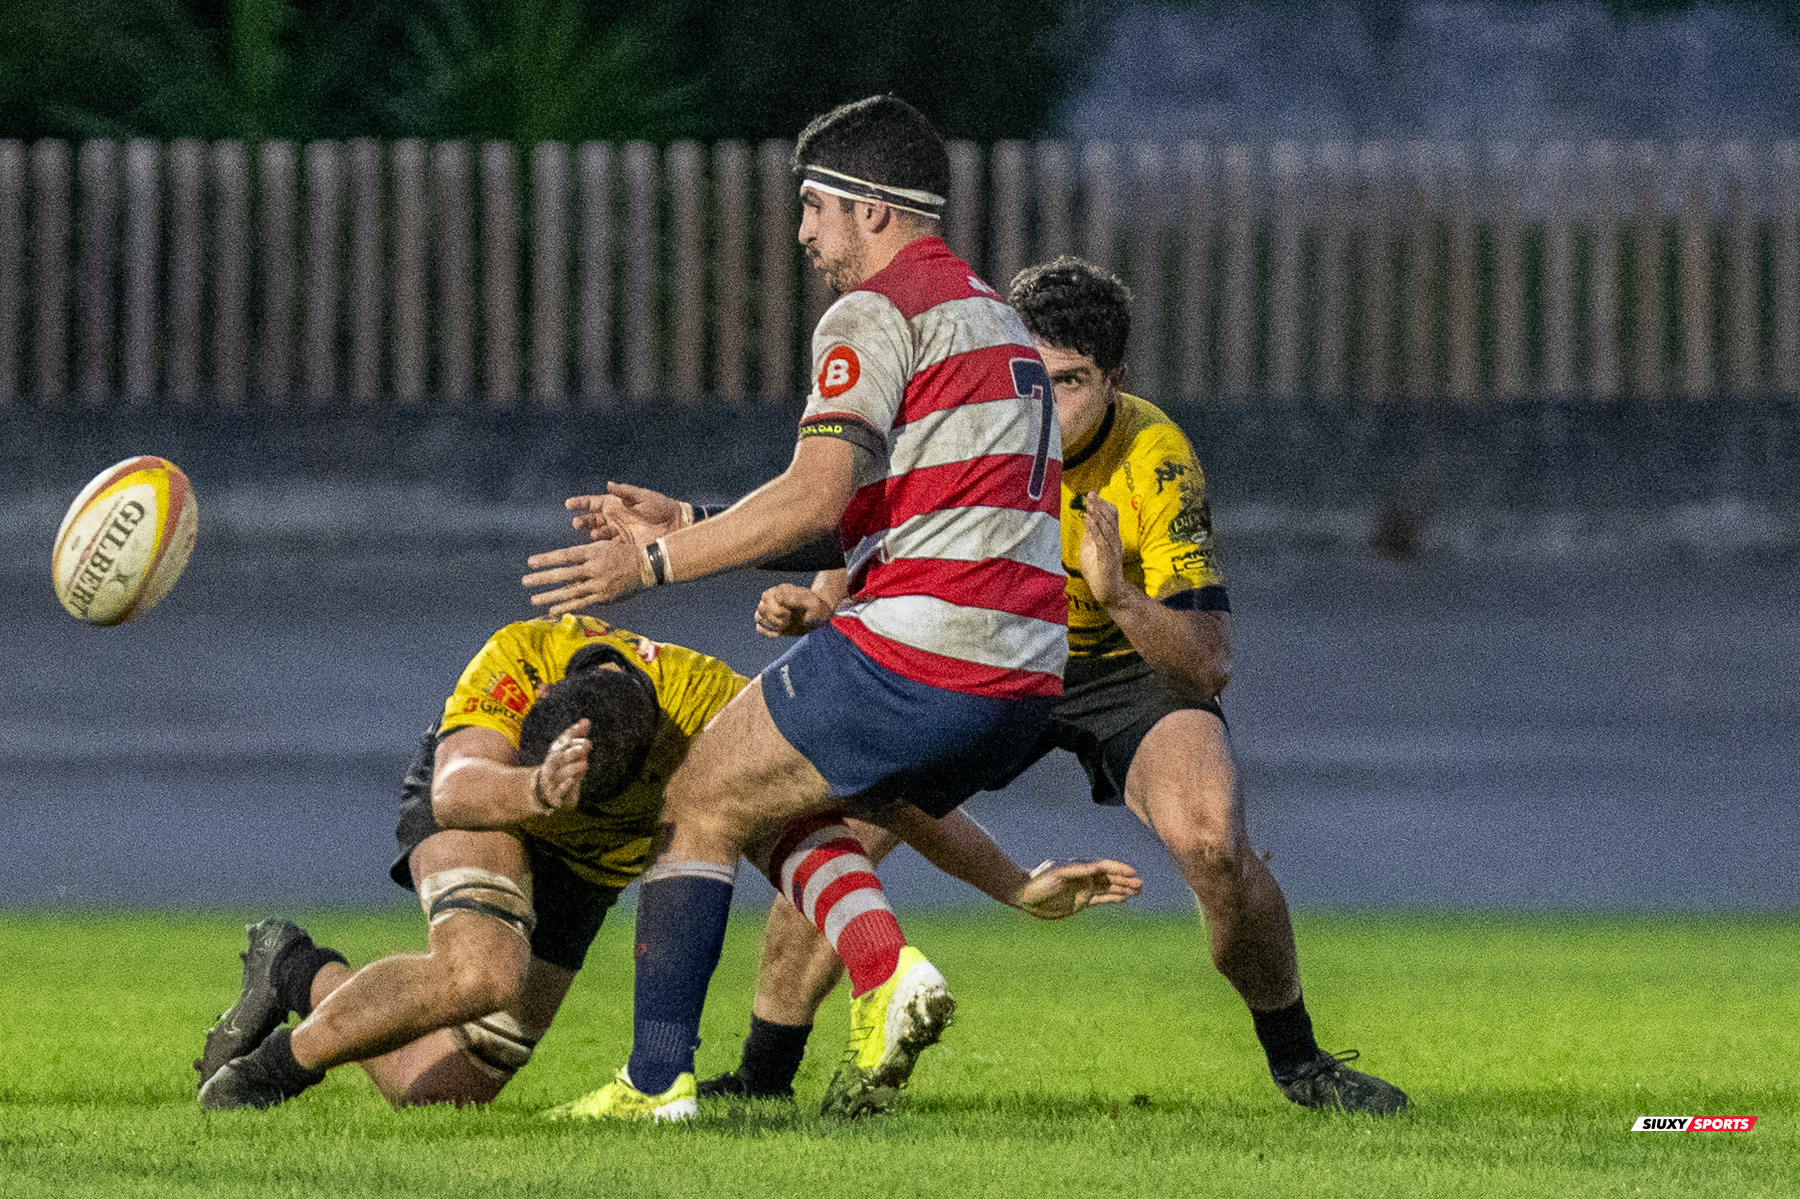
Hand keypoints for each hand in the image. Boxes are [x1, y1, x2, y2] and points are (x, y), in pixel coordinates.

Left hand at [523, 537, 643, 614]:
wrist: (646, 565)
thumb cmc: (624, 552)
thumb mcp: (604, 545)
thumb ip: (585, 554)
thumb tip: (565, 560)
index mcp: (594, 552)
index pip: (566, 556)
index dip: (548, 559)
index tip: (531, 562)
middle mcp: (595, 568)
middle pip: (564, 574)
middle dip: (544, 578)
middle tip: (526, 581)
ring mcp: (599, 584)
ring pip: (570, 591)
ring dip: (551, 595)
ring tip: (534, 599)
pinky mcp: (603, 596)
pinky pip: (582, 603)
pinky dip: (566, 606)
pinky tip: (553, 610)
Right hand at [532, 719, 590, 811]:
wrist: (543, 792)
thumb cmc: (560, 768)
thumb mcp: (568, 753)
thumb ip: (577, 738)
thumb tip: (586, 720)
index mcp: (555, 753)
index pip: (563, 741)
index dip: (573, 732)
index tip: (584, 724)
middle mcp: (552, 765)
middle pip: (561, 757)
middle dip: (574, 751)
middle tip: (587, 745)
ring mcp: (552, 780)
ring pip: (561, 773)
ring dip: (572, 768)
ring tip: (585, 764)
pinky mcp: (555, 795)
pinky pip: (558, 790)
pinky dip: (564, 785)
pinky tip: (571, 780)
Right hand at [568, 482, 683, 543]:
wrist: (675, 525)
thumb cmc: (660, 507)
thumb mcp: (643, 497)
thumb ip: (625, 492)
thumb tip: (609, 484)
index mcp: (614, 504)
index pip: (591, 503)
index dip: (579, 503)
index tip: (568, 504)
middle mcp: (612, 519)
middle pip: (590, 520)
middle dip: (582, 521)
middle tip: (578, 523)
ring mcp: (617, 533)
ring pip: (597, 534)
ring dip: (593, 534)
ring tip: (596, 534)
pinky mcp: (623, 546)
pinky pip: (609, 547)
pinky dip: (603, 547)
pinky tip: (601, 546)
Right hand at [755, 583, 832, 637]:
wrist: (818, 615)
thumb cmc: (816, 607)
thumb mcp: (812, 603)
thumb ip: (797, 600)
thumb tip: (780, 599)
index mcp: (782, 590)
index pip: (768, 598)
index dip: (777, 609)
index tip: (789, 613)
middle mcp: (773, 598)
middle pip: (762, 608)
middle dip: (774, 618)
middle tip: (788, 620)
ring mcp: (770, 609)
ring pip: (759, 616)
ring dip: (770, 624)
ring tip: (784, 626)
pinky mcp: (771, 621)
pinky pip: (759, 627)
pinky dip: (766, 631)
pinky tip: (777, 633)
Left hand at [1011, 858, 1141, 919]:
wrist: (1025, 895)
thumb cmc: (1039, 881)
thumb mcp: (1057, 874)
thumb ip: (1076, 870)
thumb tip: (1095, 868)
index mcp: (1080, 867)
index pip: (1104, 867)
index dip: (1119, 869)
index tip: (1133, 872)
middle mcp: (1085, 877)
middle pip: (1110, 877)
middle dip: (1126, 880)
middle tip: (1141, 885)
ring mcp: (1084, 889)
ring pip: (1108, 887)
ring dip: (1123, 889)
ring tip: (1138, 891)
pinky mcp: (1082, 901)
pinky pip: (1101, 899)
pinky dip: (1113, 898)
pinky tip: (1124, 899)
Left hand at [1077, 493, 1129, 609]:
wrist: (1108, 593)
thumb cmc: (1098, 572)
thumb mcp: (1090, 549)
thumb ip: (1090, 535)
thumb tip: (1086, 518)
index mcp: (1111, 538)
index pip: (1109, 517)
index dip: (1102, 505)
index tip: (1092, 493)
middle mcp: (1114, 541)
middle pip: (1109, 519)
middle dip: (1099, 506)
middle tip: (1091, 494)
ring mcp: (1113, 550)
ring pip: (1106, 528)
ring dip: (1098, 515)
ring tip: (1090, 504)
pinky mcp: (1108, 559)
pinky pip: (1102, 542)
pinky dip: (1095, 531)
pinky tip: (1090, 522)